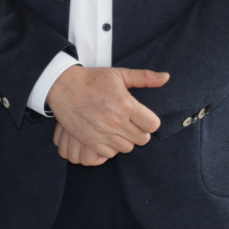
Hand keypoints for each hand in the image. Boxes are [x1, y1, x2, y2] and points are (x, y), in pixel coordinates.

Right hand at [46, 65, 165, 158]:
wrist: (61, 85)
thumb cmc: (92, 79)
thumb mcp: (119, 74)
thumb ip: (144, 77)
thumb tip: (166, 77)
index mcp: (126, 104)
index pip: (152, 125)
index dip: (150, 122)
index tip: (141, 117)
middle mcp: (115, 121)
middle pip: (142, 139)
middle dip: (139, 132)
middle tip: (130, 124)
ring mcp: (102, 132)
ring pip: (127, 148)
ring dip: (125, 140)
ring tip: (118, 130)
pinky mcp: (89, 139)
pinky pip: (109, 153)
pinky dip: (110, 147)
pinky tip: (106, 136)